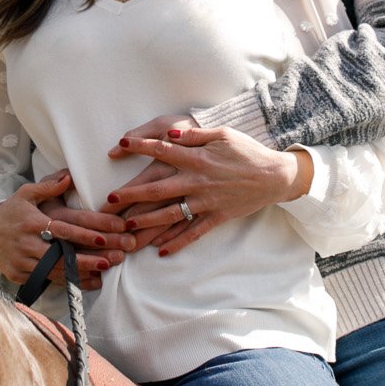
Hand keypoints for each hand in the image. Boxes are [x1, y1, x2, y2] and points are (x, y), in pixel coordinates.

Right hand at [0, 171, 131, 289]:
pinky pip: (50, 280)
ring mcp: (24, 262)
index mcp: (32, 222)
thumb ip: (48, 186)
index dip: (86, 234)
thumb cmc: (10, 212)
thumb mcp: (25, 194)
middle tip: (116, 257)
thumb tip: (69, 176)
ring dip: (84, 272)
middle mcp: (28, 243)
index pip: (64, 229)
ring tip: (106, 269)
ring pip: (59, 270)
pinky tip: (89, 281)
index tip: (107, 236)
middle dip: (92, 257)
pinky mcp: (21, 275)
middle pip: (65, 254)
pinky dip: (70, 282)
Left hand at [104, 123, 313, 256]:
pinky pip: (193, 233)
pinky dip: (177, 243)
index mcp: (198, 158)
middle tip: (110, 200)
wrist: (274, 176)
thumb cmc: (248, 151)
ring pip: (171, 215)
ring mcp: (206, 202)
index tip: (120, 144)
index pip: (163, 151)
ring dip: (147, 222)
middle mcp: (198, 181)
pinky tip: (161, 251)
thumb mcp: (223, 134)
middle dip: (132, 195)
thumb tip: (170, 134)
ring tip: (127, 227)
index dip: (141, 146)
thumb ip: (195, 135)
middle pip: (158, 189)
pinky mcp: (216, 217)